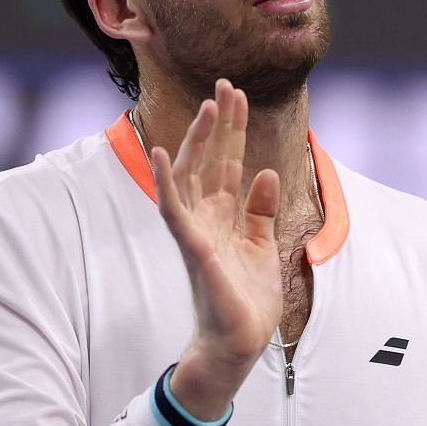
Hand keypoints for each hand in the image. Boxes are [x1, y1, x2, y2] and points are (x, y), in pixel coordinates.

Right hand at [149, 80, 281, 416]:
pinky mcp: (192, 247)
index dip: (233, 129)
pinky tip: (160, 153)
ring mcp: (196, 230)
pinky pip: (173, 208)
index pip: (227, 162)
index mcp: (223, 215)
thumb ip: (261, 210)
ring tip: (210, 107)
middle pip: (210, 160)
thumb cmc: (247, 299)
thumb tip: (266, 172)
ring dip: (198, 140)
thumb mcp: (262, 245)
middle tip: (227, 84)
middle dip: (219, 123)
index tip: (239, 94)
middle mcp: (206, 217)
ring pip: (191, 175)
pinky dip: (164, 181)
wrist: (240, 341)